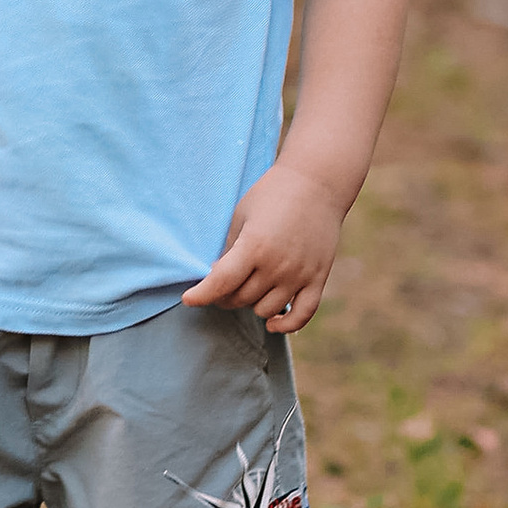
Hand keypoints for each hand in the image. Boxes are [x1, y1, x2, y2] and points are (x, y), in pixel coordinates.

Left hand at [185, 157, 344, 333]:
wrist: (317, 183)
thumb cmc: (272, 194)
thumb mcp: (241, 216)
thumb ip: (229, 250)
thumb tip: (216, 278)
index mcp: (254, 246)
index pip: (221, 283)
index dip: (201, 295)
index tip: (189, 299)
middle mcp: (277, 265)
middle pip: (241, 298)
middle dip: (224, 295)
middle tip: (221, 284)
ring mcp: (299, 274)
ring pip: (265, 310)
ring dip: (250, 304)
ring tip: (246, 288)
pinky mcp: (318, 278)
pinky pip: (302, 315)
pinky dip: (286, 324)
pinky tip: (272, 322)